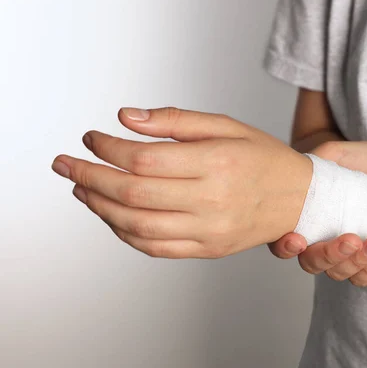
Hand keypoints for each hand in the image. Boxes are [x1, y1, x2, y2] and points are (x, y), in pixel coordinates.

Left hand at [51, 107, 312, 257]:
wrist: (299, 198)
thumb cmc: (264, 158)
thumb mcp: (227, 126)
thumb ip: (176, 121)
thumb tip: (127, 118)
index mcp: (217, 163)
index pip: (144, 159)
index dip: (108, 148)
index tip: (92, 138)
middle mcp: (212, 200)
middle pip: (132, 194)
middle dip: (89, 176)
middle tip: (66, 163)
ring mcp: (210, 230)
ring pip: (137, 226)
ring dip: (100, 207)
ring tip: (83, 188)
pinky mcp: (208, 249)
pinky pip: (155, 248)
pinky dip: (125, 233)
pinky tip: (112, 215)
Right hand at [269, 141, 366, 285]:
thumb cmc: (362, 166)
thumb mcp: (348, 153)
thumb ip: (328, 154)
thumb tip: (312, 159)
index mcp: (303, 217)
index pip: (282, 241)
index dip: (285, 245)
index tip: (299, 239)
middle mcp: (315, 242)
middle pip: (310, 262)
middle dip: (330, 254)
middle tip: (351, 239)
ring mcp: (339, 256)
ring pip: (337, 273)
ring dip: (358, 260)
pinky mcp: (361, 264)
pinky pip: (361, 278)